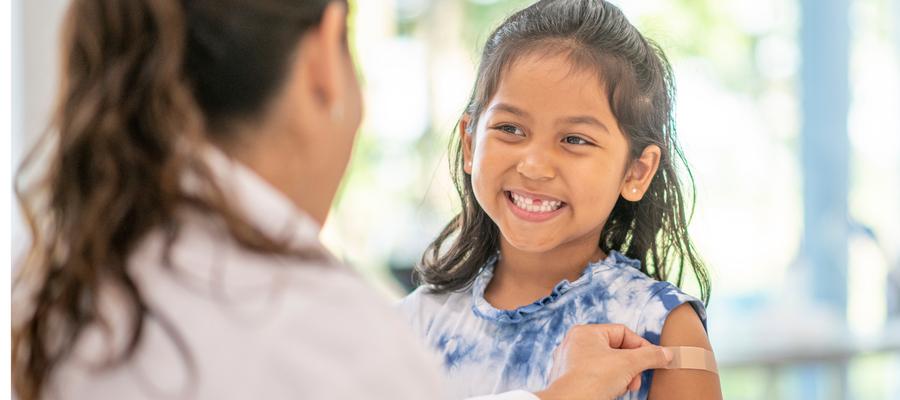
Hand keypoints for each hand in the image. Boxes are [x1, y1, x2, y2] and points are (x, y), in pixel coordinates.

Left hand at [535, 324, 672, 399]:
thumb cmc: (592, 380)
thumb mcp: (628, 364)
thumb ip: (650, 356)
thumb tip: (667, 354)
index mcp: (586, 332)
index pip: (623, 332)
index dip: (641, 346)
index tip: (653, 360)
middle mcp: (576, 344)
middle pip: (616, 349)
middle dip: (631, 366)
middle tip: (635, 380)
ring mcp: (571, 362)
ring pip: (607, 364)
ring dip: (621, 376)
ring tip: (623, 388)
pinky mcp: (571, 379)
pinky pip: (596, 376)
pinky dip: (608, 383)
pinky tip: (611, 392)